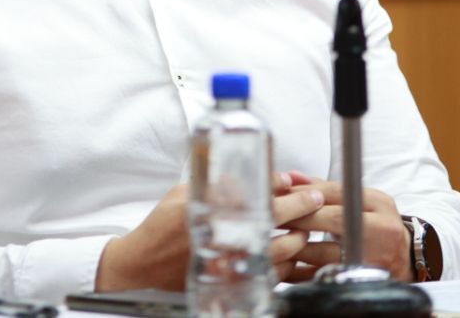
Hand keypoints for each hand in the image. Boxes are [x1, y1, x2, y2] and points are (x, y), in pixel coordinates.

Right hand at [96, 177, 327, 291]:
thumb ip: (219, 184)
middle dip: (302, 209)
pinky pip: (268, 275)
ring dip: (297, 238)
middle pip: (276, 224)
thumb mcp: (186, 192)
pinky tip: (290, 254)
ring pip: (279, 253)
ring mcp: (231, 263)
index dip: (284, 189)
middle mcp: (225, 240)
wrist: (145, 263)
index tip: (297, 182)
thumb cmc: (162, 225)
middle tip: (314, 199)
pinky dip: (284, 264)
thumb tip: (252, 178)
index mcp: (214, 214)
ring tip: (305, 228)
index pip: (259, 199)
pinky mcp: (232, 281)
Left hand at [283, 180, 411, 281]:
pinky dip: (303, 270)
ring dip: (296, 246)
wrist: (407, 258)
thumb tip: (292, 177)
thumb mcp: (360, 200)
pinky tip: (288, 265)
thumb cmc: (377, 225)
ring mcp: (373, 254)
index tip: (280, 194)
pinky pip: (325, 273)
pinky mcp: (361, 276)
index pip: (336, 192)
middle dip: (298, 217)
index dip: (305, 193)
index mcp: (378, 202)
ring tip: (275, 240)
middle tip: (273, 216)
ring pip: (324, 250)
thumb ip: (325, 188)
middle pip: (331, 219)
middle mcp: (380, 226)